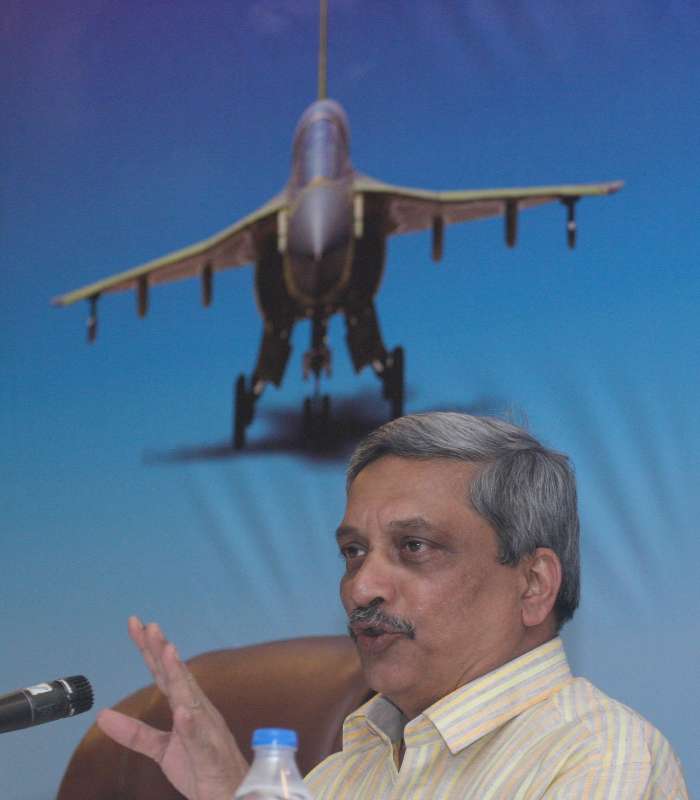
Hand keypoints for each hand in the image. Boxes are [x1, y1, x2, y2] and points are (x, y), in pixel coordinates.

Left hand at [96, 616, 248, 799]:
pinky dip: (192, 724)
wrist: (230, 795)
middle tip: (149, 626)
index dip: (150, 649)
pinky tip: (183, 713)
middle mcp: (197, 710)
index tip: (136, 625)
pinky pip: (200, 738)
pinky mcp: (209, 754)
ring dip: (179, 674)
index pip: (164, 672)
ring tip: (168, 652)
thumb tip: (102, 715)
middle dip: (163, 650)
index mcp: (185, 706)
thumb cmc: (201, 768)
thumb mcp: (161, 749)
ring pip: (190, 697)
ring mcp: (205, 729)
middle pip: (177, 675)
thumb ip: (134, 732)